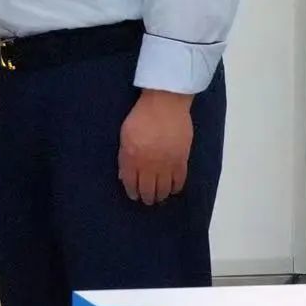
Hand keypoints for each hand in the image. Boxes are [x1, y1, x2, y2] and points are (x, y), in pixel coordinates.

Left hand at [118, 89, 194, 204]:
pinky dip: (176, 188)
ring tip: (159, 198)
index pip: (131, 182)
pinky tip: (173, 190)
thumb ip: (124, 156)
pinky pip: (179, 181)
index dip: (132, 191)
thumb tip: (124, 175)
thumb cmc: (141, 116)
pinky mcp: (182, 160)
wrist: (165, 105)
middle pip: (148, 189)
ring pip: (164, 189)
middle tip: (147, 200)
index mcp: (132, 157)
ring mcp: (166, 164)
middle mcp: (148, 165)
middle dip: (146, 197)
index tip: (133, 195)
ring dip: (161, 196)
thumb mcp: (125, 135)